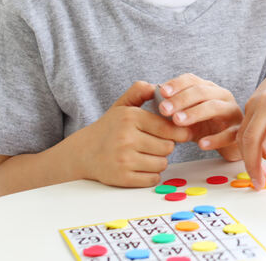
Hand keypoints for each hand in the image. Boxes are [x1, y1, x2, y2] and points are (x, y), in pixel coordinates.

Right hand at [76, 81, 191, 187]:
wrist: (83, 153)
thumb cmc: (109, 128)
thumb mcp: (122, 105)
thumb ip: (139, 91)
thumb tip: (158, 87)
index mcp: (130, 118)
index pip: (167, 127)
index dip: (177, 132)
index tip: (182, 133)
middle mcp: (127, 138)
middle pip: (168, 147)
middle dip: (166, 146)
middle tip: (156, 144)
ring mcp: (124, 159)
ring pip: (162, 164)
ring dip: (159, 161)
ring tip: (148, 155)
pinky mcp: (122, 178)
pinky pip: (152, 179)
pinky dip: (151, 175)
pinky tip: (142, 167)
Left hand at [158, 74, 242, 160]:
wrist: (230, 144)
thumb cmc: (205, 127)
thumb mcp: (187, 116)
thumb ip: (173, 109)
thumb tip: (153, 100)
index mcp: (208, 88)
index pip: (192, 80)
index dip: (177, 84)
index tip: (162, 92)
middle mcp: (222, 96)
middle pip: (201, 91)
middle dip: (181, 99)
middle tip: (164, 109)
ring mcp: (232, 112)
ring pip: (215, 107)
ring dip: (195, 113)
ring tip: (178, 121)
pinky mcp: (239, 130)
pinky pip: (228, 133)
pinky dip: (215, 139)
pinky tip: (202, 144)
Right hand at [237, 61, 265, 188]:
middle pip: (252, 138)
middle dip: (253, 165)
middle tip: (260, 185)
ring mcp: (255, 101)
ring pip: (243, 135)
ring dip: (246, 159)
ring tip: (258, 177)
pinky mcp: (249, 103)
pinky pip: (243, 129)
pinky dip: (247, 147)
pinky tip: (258, 159)